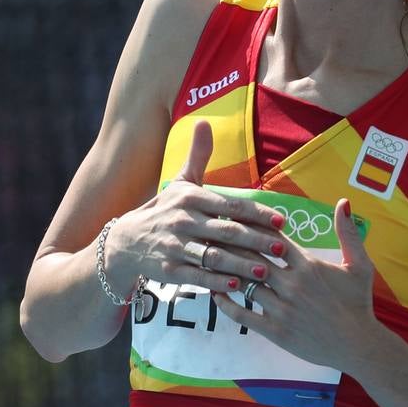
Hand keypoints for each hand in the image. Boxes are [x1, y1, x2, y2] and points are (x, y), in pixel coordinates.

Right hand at [106, 120, 290, 292]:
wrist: (125, 242)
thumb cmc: (164, 210)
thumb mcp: (180, 183)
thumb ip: (198, 155)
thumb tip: (204, 121)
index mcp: (190, 198)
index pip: (231, 206)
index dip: (258, 214)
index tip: (282, 221)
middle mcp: (182, 221)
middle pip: (226, 231)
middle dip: (256, 241)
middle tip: (281, 249)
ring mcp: (174, 247)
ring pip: (213, 256)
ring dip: (240, 265)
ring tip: (265, 271)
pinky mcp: (167, 270)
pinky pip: (195, 276)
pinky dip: (215, 282)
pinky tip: (236, 286)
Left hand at [211, 197, 385, 372]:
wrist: (358, 344)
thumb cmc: (358, 302)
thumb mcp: (360, 264)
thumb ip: (348, 232)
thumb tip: (343, 201)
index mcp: (308, 264)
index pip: (272, 238)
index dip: (251, 225)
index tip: (232, 215)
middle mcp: (292, 284)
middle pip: (252, 257)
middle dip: (230, 242)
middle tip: (210, 231)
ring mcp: (282, 308)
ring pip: (245, 283)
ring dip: (225, 270)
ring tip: (206, 258)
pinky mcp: (276, 330)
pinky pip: (244, 314)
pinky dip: (227, 303)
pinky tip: (215, 292)